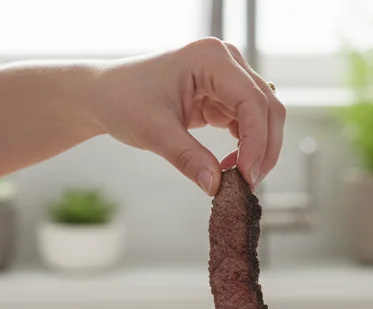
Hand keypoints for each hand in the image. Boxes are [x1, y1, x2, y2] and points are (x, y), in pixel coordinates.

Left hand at [90, 37, 285, 194]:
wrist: (105, 95)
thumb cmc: (123, 100)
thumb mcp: (154, 131)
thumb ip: (188, 158)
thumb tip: (216, 186)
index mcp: (210, 57)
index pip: (251, 101)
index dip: (257, 141)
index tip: (246, 177)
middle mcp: (226, 61)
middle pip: (267, 107)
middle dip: (263, 149)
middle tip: (248, 185)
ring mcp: (227, 77)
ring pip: (263, 117)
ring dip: (258, 150)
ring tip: (238, 179)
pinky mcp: (224, 95)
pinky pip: (248, 123)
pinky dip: (246, 147)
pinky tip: (230, 167)